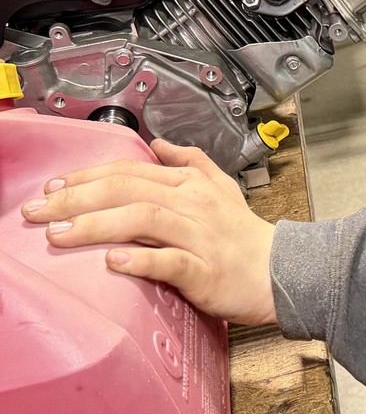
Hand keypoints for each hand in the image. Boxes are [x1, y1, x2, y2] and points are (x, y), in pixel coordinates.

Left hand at [20, 139, 277, 325]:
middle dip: (77, 199)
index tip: (51, 189)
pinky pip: (170, 261)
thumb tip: (158, 143)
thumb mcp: (221, 186)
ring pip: (144, 220)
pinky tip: (114, 262)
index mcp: (190, 184)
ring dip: (97, 226)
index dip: (86, 177)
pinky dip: (141, 260)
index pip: (130, 171)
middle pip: (129, 191)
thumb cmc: (244, 234)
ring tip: (59, 235)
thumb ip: (190, 161)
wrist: (280, 270)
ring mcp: (199, 237)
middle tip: (37, 212)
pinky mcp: (205, 270)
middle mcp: (193, 204)